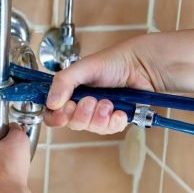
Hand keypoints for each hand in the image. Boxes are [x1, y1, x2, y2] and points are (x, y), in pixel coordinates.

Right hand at [45, 30, 193, 133]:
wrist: (142, 66)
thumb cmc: (113, 62)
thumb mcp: (83, 68)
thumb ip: (63, 82)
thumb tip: (51, 103)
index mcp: (69, 92)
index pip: (52, 112)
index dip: (56, 116)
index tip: (65, 111)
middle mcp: (81, 104)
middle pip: (71, 123)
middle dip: (82, 114)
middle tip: (91, 100)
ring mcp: (98, 113)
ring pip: (90, 128)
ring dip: (99, 117)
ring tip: (109, 102)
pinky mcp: (114, 119)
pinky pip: (108, 130)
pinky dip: (113, 122)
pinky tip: (119, 112)